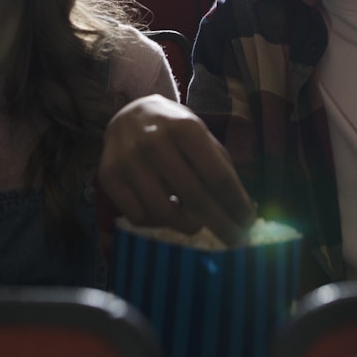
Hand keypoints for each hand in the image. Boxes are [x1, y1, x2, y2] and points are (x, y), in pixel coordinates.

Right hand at [99, 95, 254, 244]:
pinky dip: (157, 222)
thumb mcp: (201, 136)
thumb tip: (244, 209)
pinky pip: (139, 216)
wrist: (129, 115)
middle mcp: (155, 142)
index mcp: (186, 129)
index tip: (248, 224)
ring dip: (187, 225)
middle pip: (195, 197)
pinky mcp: (108, 177)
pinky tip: (167, 213)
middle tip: (234, 240)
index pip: (218, 177)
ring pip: (164, 213)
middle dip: (221, 225)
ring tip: (197, 222)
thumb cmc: (174, 130)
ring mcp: (128, 161)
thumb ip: (221, 168)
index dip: (236, 205)